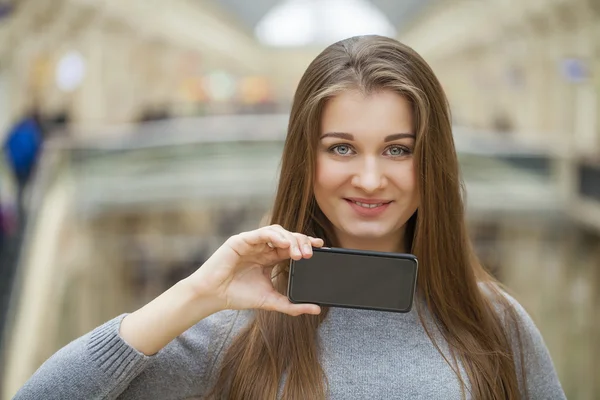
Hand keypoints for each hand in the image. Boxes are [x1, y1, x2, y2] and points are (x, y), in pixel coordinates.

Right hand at [186, 225, 323, 315]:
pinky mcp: (242, 240)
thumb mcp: (271, 301)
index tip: (322, 247)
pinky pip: (262, 232)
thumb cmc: (238, 296)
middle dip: (301, 242)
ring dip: (290, 239)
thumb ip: (293, 305)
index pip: (292, 247)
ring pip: (278, 231)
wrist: (214, 296)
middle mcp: (263, 247)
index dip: (307, 244)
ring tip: (298, 253)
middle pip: (288, 237)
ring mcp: (253, 242)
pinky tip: (283, 244)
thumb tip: (316, 309)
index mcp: (270, 258)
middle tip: (309, 255)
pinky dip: (275, 236)